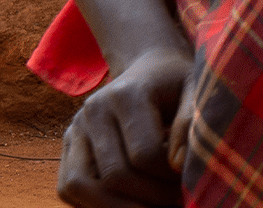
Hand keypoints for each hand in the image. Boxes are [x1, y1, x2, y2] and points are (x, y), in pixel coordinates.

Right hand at [57, 46, 192, 206]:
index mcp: (126, 94)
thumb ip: (190, 121)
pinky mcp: (67, 146)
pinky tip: (129, 202)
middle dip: (148, 198)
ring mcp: (75, 128)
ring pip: (78, 186)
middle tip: (175, 202)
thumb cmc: (176, 83)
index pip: (144, 154)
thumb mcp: (195, 89)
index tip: (188, 181)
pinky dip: (95, 204)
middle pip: (113, 174)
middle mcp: (93, 110)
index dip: (169, 177)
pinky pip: (69, 188)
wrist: (148, 69)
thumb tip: (177, 164)